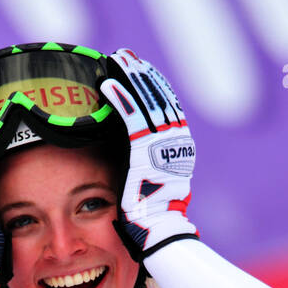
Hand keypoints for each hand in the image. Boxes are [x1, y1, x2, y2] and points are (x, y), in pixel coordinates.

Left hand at [100, 49, 198, 258]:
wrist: (158, 232)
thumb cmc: (151, 215)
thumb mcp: (153, 182)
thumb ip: (148, 162)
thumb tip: (134, 151)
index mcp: (180, 148)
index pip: (168, 107)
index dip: (153, 85)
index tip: (141, 69)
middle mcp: (177, 142)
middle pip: (158, 98)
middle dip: (142, 74)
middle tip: (125, 55)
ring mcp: (163, 146)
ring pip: (146, 103)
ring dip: (130, 78)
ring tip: (116, 60)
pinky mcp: (146, 151)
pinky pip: (131, 119)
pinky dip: (120, 98)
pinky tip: (107, 83)